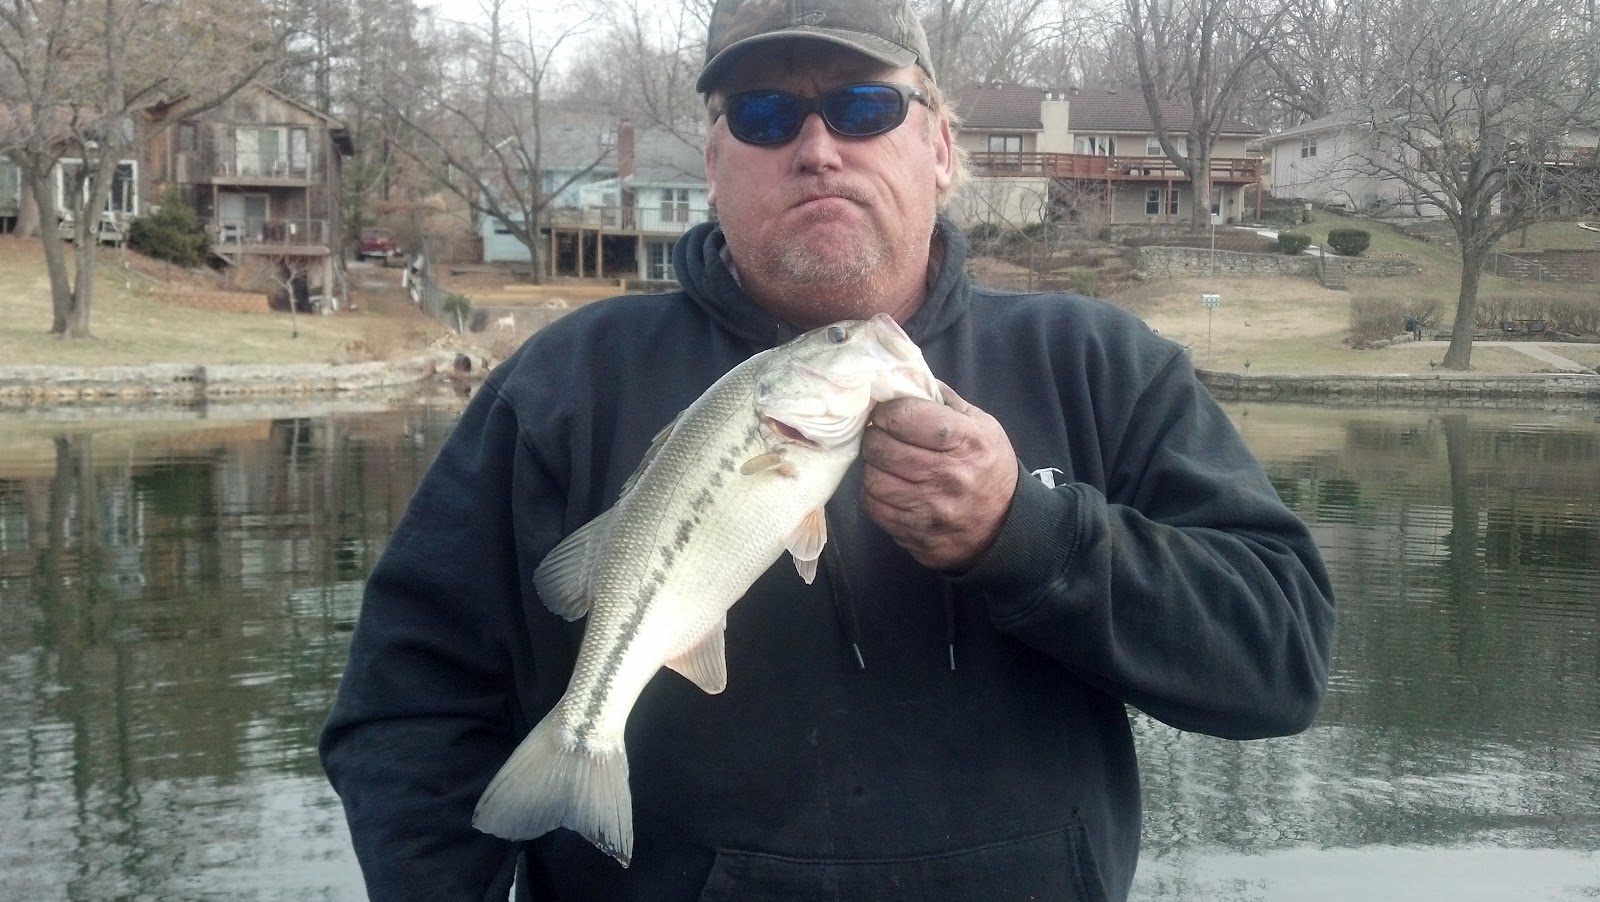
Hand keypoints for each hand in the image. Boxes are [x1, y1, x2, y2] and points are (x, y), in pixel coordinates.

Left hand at [860, 383, 1017, 571]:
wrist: (1005, 525)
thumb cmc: (989, 467)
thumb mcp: (982, 425)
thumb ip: (944, 400)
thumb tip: (904, 377)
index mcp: (966, 441)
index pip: (904, 416)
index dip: (887, 411)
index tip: (887, 413)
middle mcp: (947, 476)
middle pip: (880, 447)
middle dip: (874, 437)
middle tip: (881, 436)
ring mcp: (930, 510)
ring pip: (871, 480)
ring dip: (872, 468)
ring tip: (885, 463)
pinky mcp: (915, 534)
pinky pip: (873, 508)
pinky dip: (874, 495)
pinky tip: (889, 488)